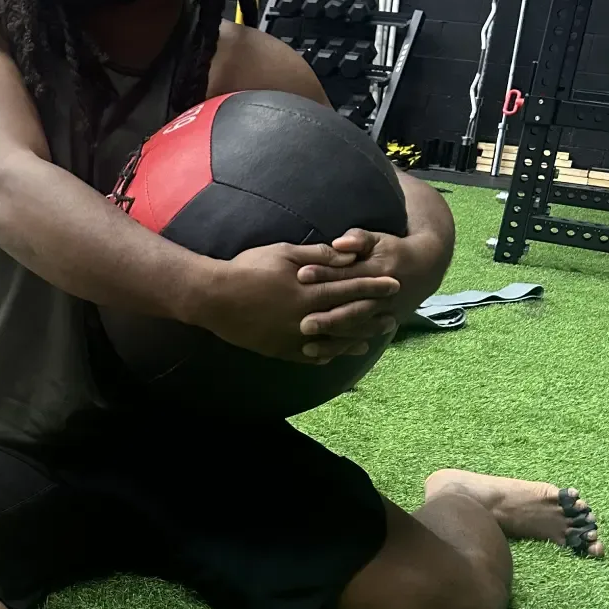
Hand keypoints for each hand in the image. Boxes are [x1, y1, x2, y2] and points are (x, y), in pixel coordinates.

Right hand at [190, 241, 400, 363]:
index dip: (373, 287)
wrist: (214, 297)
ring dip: (354, 339)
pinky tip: (336, 353)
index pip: (351, 288)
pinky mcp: (280, 350)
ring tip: (371, 339)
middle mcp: (307, 317)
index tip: (393, 284)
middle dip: (372, 316)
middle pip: (348, 318)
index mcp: (310, 291)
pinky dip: (326, 355)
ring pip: (333, 341)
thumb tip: (347, 255)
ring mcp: (294, 337)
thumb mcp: (283, 252)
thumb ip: (318, 255)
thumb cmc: (247, 268)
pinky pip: (309, 356)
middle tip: (393, 317)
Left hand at [295, 229, 447, 345]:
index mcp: (378, 271)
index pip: (347, 273)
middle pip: (353, 309)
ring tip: (306, 347)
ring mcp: (384, 314)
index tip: (301, 275)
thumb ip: (358, 239)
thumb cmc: (392, 250)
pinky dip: (343, 349)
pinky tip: (322, 357)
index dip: (324, 274)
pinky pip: (361, 340)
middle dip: (328, 318)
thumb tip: (339, 244)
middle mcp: (382, 296)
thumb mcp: (377, 239)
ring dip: (333, 340)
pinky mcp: (383, 326)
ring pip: (357, 330)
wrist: (426, 269)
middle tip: (302, 324)